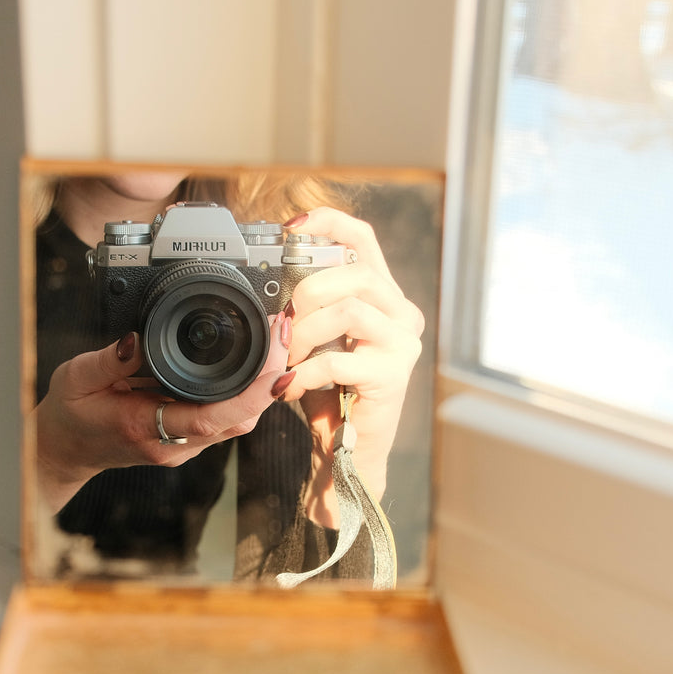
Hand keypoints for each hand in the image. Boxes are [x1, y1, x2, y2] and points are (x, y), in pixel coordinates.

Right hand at [34, 323, 290, 513]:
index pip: (211, 417)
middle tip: (282, 331)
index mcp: (144, 427)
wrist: (67, 448)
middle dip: (269, 378)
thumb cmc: (70, 414)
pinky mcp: (190, 440)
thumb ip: (107, 360)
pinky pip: (229, 418)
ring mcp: (184, 446)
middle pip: (240, 420)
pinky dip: (250, 391)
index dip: (251, 392)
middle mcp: (172, 444)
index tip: (274, 358)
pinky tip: (258, 361)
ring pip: (240, 421)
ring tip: (275, 337)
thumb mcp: (76, 379)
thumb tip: (135, 339)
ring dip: (264, 384)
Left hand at [273, 208, 424, 527]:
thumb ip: (304, 308)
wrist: (347, 450)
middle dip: (308, 291)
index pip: (363, 239)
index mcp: (382, 296)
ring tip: (286, 360)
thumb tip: (271, 284)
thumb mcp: (313, 339)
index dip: (329, 223)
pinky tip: (288, 388)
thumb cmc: (329, 393)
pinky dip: (303, 373)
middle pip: (356, 272)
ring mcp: (401, 344)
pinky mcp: (392, 376)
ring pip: (349, 310)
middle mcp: (401, 314)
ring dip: (305, 333)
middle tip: (283, 321)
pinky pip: (338, 360)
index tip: (290, 228)